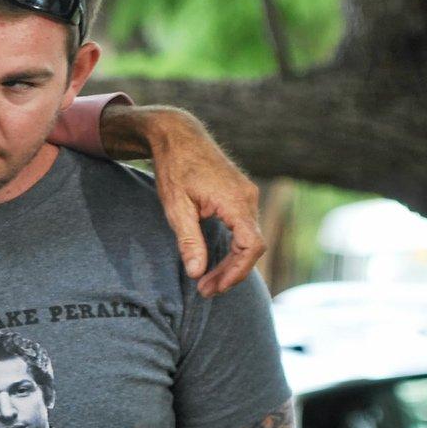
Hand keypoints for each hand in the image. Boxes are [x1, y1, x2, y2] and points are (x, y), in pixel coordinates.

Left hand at [123, 105, 263, 296]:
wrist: (179, 136)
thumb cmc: (175, 168)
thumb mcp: (176, 208)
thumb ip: (189, 240)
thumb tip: (196, 272)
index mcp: (236, 201)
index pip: (251, 245)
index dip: (236, 271)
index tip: (214, 286)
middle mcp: (248, 198)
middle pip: (251, 246)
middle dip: (230, 272)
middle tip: (205, 291)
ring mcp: (247, 196)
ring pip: (249, 239)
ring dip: (231, 263)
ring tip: (206, 281)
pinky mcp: (240, 196)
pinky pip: (244, 229)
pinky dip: (232, 248)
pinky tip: (215, 262)